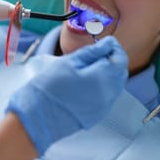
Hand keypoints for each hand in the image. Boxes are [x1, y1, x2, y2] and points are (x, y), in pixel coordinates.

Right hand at [6, 36, 127, 155]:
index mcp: (104, 77)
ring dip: (109, 74)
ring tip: (90, 68)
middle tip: (98, 53)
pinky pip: (108, 97)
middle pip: (121, 72)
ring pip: (116, 85)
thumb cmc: (50, 87)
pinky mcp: (98, 115)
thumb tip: (108, 44)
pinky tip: (88, 83)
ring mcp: (105, 107)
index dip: (115, 48)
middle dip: (113, 60)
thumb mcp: (70, 62)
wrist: (38, 116)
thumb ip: (93, 52)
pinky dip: (104, 87)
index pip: (121, 58)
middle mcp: (109, 94)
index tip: (106, 43)